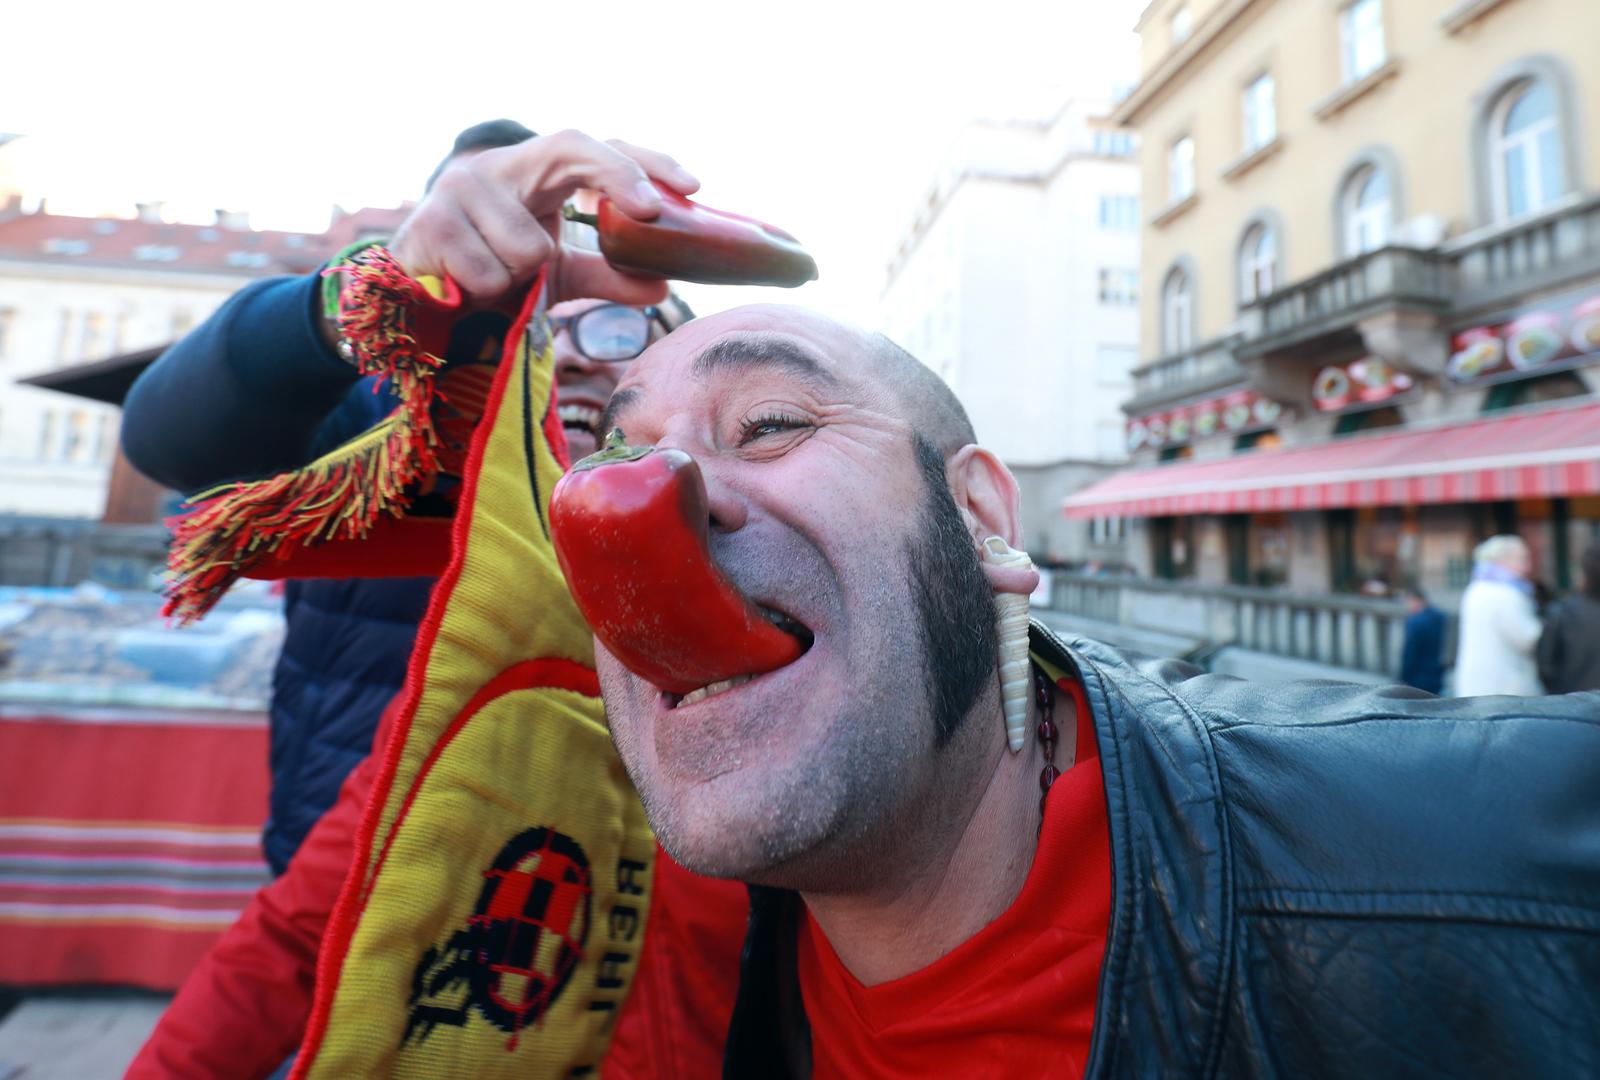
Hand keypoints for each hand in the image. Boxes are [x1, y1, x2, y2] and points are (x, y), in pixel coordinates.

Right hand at [388, 130, 699, 308]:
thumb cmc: (490, 273)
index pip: (591, 145)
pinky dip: (489, 295)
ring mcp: (459, 188)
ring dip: (523, 280)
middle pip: (569, 146)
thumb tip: (663, 285)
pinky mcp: (430, 223)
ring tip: (497, 282)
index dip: (640, 160)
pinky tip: (467, 288)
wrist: (414, 297)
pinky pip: (491, 274)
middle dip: (617, 176)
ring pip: (531, 245)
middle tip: (650, 211)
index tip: (691, 186)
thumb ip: (607, 275)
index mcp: (532, 171)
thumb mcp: (557, 274)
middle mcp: (497, 166)